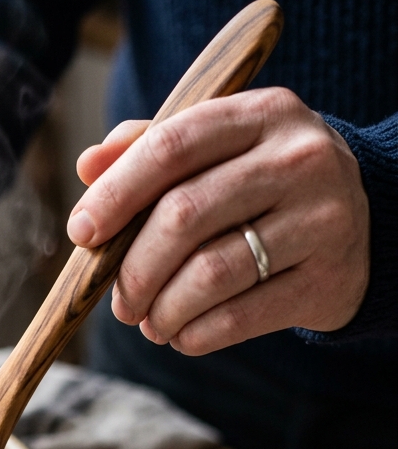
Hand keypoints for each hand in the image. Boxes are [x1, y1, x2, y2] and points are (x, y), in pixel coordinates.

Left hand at [68, 90, 369, 353]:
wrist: (366, 225)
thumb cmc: (268, 186)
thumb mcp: (222, 149)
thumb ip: (153, 148)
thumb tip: (89, 166)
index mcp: (262, 114)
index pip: (173, 145)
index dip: (117, 192)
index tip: (82, 232)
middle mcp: (298, 159)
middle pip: (185, 215)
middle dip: (134, 267)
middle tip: (120, 300)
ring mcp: (320, 220)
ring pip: (210, 273)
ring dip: (162, 309)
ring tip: (149, 321)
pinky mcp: (326, 280)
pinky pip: (239, 317)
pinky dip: (195, 334)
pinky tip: (182, 335)